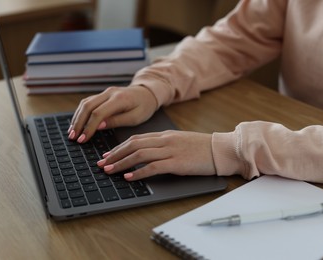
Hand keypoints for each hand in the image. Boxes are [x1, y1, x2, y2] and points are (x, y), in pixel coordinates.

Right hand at [68, 85, 156, 142]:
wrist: (147, 92)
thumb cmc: (144, 106)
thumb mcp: (135, 117)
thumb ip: (117, 121)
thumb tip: (98, 126)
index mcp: (119, 99)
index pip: (98, 113)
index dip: (88, 127)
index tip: (82, 139)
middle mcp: (109, 93)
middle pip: (87, 106)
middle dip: (78, 123)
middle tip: (73, 138)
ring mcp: (105, 92)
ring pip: (85, 103)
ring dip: (77, 118)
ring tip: (72, 132)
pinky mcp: (102, 95)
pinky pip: (88, 102)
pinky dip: (80, 113)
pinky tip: (77, 123)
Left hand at [97, 130, 215, 180]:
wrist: (220, 149)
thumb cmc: (201, 147)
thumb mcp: (179, 141)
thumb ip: (163, 145)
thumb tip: (147, 152)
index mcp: (164, 135)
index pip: (136, 138)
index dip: (119, 147)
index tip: (108, 154)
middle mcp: (164, 140)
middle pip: (133, 144)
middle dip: (114, 154)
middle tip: (102, 163)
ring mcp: (170, 150)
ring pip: (139, 154)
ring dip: (121, 163)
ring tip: (109, 170)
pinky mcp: (177, 163)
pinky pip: (153, 166)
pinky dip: (139, 172)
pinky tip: (129, 177)